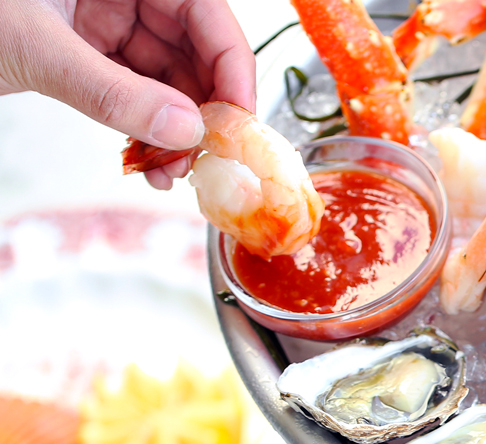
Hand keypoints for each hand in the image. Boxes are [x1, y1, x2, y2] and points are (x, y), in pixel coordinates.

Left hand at [0, 0, 253, 188]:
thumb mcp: (36, 50)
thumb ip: (114, 93)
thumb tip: (186, 132)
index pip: (208, 12)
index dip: (233, 69)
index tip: (238, 125)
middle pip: (195, 49)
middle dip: (203, 110)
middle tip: (205, 161)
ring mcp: (102, 17)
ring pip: (168, 78)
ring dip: (176, 132)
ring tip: (170, 173)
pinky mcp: (86, 49)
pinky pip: (135, 92)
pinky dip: (144, 131)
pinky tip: (145, 162)